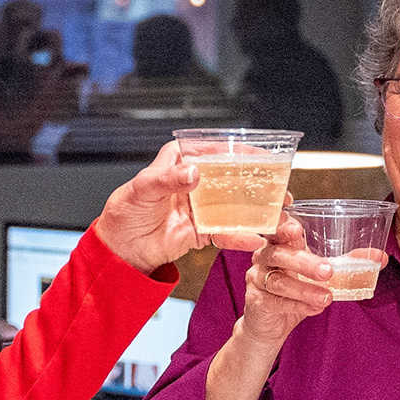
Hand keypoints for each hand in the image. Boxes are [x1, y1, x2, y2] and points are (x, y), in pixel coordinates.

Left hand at [91, 142, 270, 274]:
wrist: (120, 249)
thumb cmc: (125, 212)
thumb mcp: (143, 188)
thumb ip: (169, 179)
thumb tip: (194, 173)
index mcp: (180, 161)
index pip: (213, 150)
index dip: (238, 151)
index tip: (262, 155)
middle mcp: (194, 181)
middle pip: (231, 177)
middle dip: (257, 181)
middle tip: (280, 185)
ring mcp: (201, 207)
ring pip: (234, 205)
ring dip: (256, 210)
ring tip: (278, 213)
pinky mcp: (202, 231)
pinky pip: (224, 232)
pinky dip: (239, 237)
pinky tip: (254, 238)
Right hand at [232, 217, 337, 350]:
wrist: (272, 324)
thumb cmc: (295, 290)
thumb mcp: (322, 274)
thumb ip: (347, 263)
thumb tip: (380, 257)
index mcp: (281, 243)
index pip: (278, 227)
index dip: (282, 223)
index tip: (295, 226)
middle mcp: (265, 257)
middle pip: (279, 253)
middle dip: (304, 261)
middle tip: (328, 271)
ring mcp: (257, 279)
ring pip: (278, 280)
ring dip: (304, 289)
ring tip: (327, 297)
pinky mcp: (256, 300)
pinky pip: (274, 301)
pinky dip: (297, 305)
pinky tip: (314, 308)